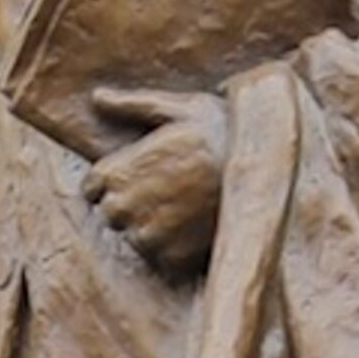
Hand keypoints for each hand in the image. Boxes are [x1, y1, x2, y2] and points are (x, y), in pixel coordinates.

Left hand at [84, 85, 226, 273]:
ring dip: (156, 229)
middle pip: (112, 216)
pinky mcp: (173, 259)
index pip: (93, 188)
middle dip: (134, 205)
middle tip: (172, 190)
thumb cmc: (222, 129)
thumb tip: (97, 97)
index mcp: (115, 172)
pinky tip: (200, 226)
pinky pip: (164, 260)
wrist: (265, 167)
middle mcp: (123, 207)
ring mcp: (147, 236)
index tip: (144, 174)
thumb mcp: (176, 107)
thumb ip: (131, 105)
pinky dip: (178, 249)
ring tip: (190, 207)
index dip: (117, 181)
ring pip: (138, 240)